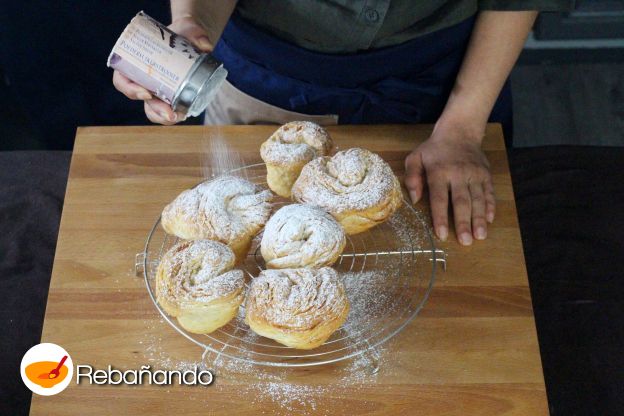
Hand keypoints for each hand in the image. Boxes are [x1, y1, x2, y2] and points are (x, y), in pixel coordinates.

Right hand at [112, 16, 214, 124]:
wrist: (194, 37)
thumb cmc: (183, 32)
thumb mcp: (189, 29)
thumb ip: (198, 35)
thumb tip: (206, 47)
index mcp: (136, 63)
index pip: (123, 81)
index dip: (130, 89)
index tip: (146, 92)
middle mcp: (144, 79)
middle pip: (141, 101)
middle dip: (154, 110)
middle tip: (170, 113)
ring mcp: (158, 89)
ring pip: (153, 110)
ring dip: (164, 118)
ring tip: (180, 117)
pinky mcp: (173, 94)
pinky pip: (169, 109)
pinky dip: (175, 115)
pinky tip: (185, 115)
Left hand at [404, 123, 494, 245]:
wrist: (459, 131)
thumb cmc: (434, 150)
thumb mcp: (416, 158)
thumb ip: (412, 177)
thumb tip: (414, 199)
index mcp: (438, 172)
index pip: (439, 199)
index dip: (440, 217)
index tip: (442, 234)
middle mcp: (458, 174)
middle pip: (461, 202)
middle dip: (464, 223)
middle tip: (465, 241)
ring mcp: (474, 174)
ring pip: (478, 199)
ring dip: (479, 219)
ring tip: (480, 236)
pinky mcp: (486, 174)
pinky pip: (489, 192)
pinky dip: (490, 206)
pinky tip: (490, 220)